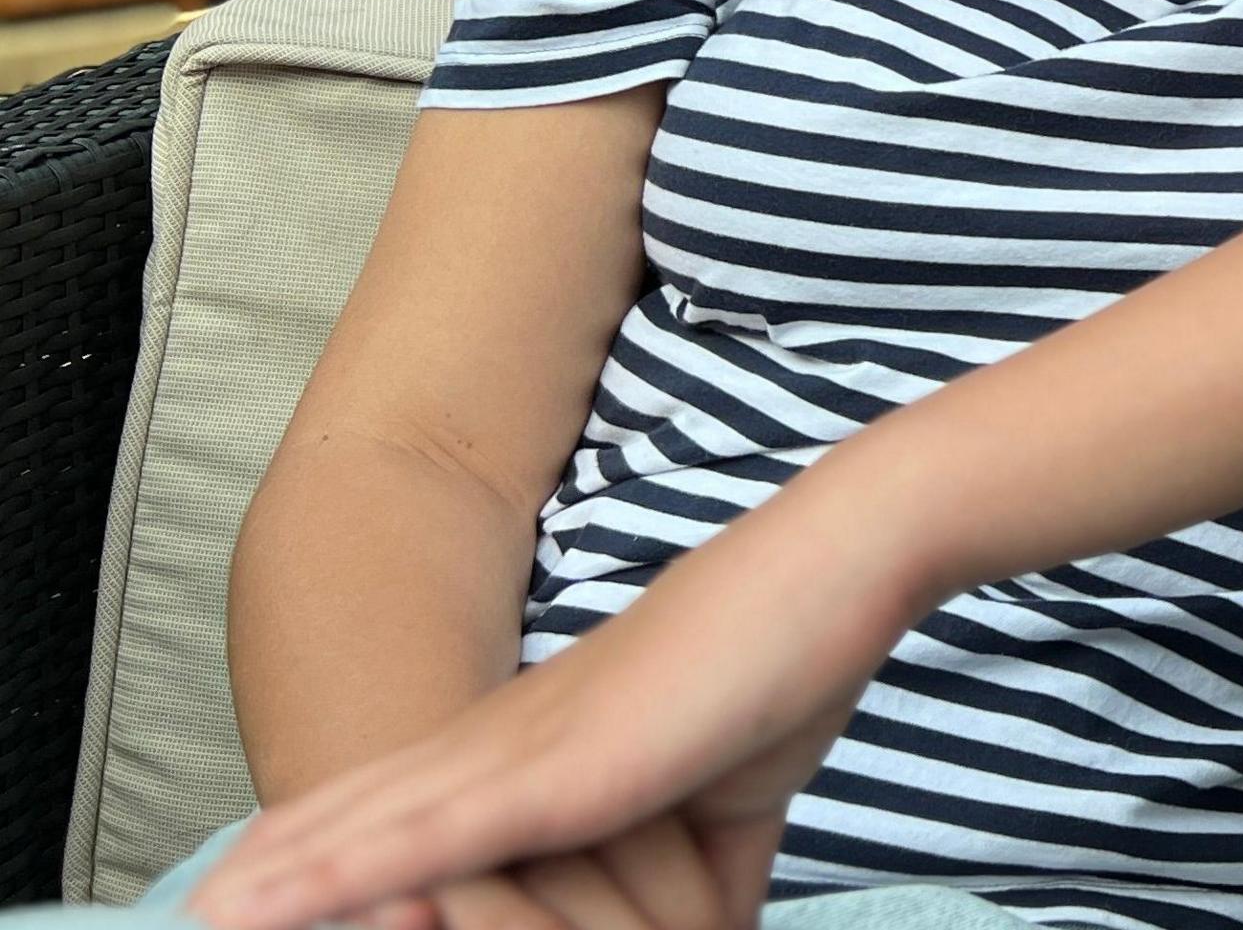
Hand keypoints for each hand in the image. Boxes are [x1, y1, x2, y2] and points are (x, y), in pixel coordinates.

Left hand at [191, 486, 922, 929]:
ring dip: (279, 882)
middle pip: (361, 819)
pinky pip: (435, 837)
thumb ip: (702, 868)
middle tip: (194, 917)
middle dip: (274, 876)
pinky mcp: (562, 769)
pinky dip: (346, 873)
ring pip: (374, 835)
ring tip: (201, 920)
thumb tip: (715, 929)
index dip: (324, 852)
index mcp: (538, 747)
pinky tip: (270, 903)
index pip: (405, 809)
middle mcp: (508, 745)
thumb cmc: (786, 660)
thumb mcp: (729, 798)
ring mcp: (525, 753)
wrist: (835, 562)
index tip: (251, 889)